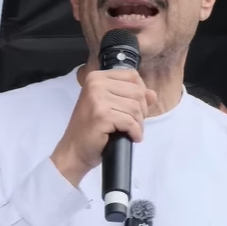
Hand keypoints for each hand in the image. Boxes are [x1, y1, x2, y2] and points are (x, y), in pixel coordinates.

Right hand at [50, 68, 157, 185]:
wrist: (74, 150)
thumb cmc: (91, 129)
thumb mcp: (110, 106)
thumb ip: (131, 96)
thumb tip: (153, 94)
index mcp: (96, 77)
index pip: (132, 76)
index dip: (141, 92)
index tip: (136, 108)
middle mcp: (95, 84)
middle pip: (137, 92)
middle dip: (142, 111)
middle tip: (134, 123)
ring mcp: (97, 99)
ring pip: (136, 108)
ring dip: (139, 124)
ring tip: (131, 132)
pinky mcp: (102, 115)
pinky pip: (130, 122)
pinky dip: (135, 132)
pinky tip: (132, 138)